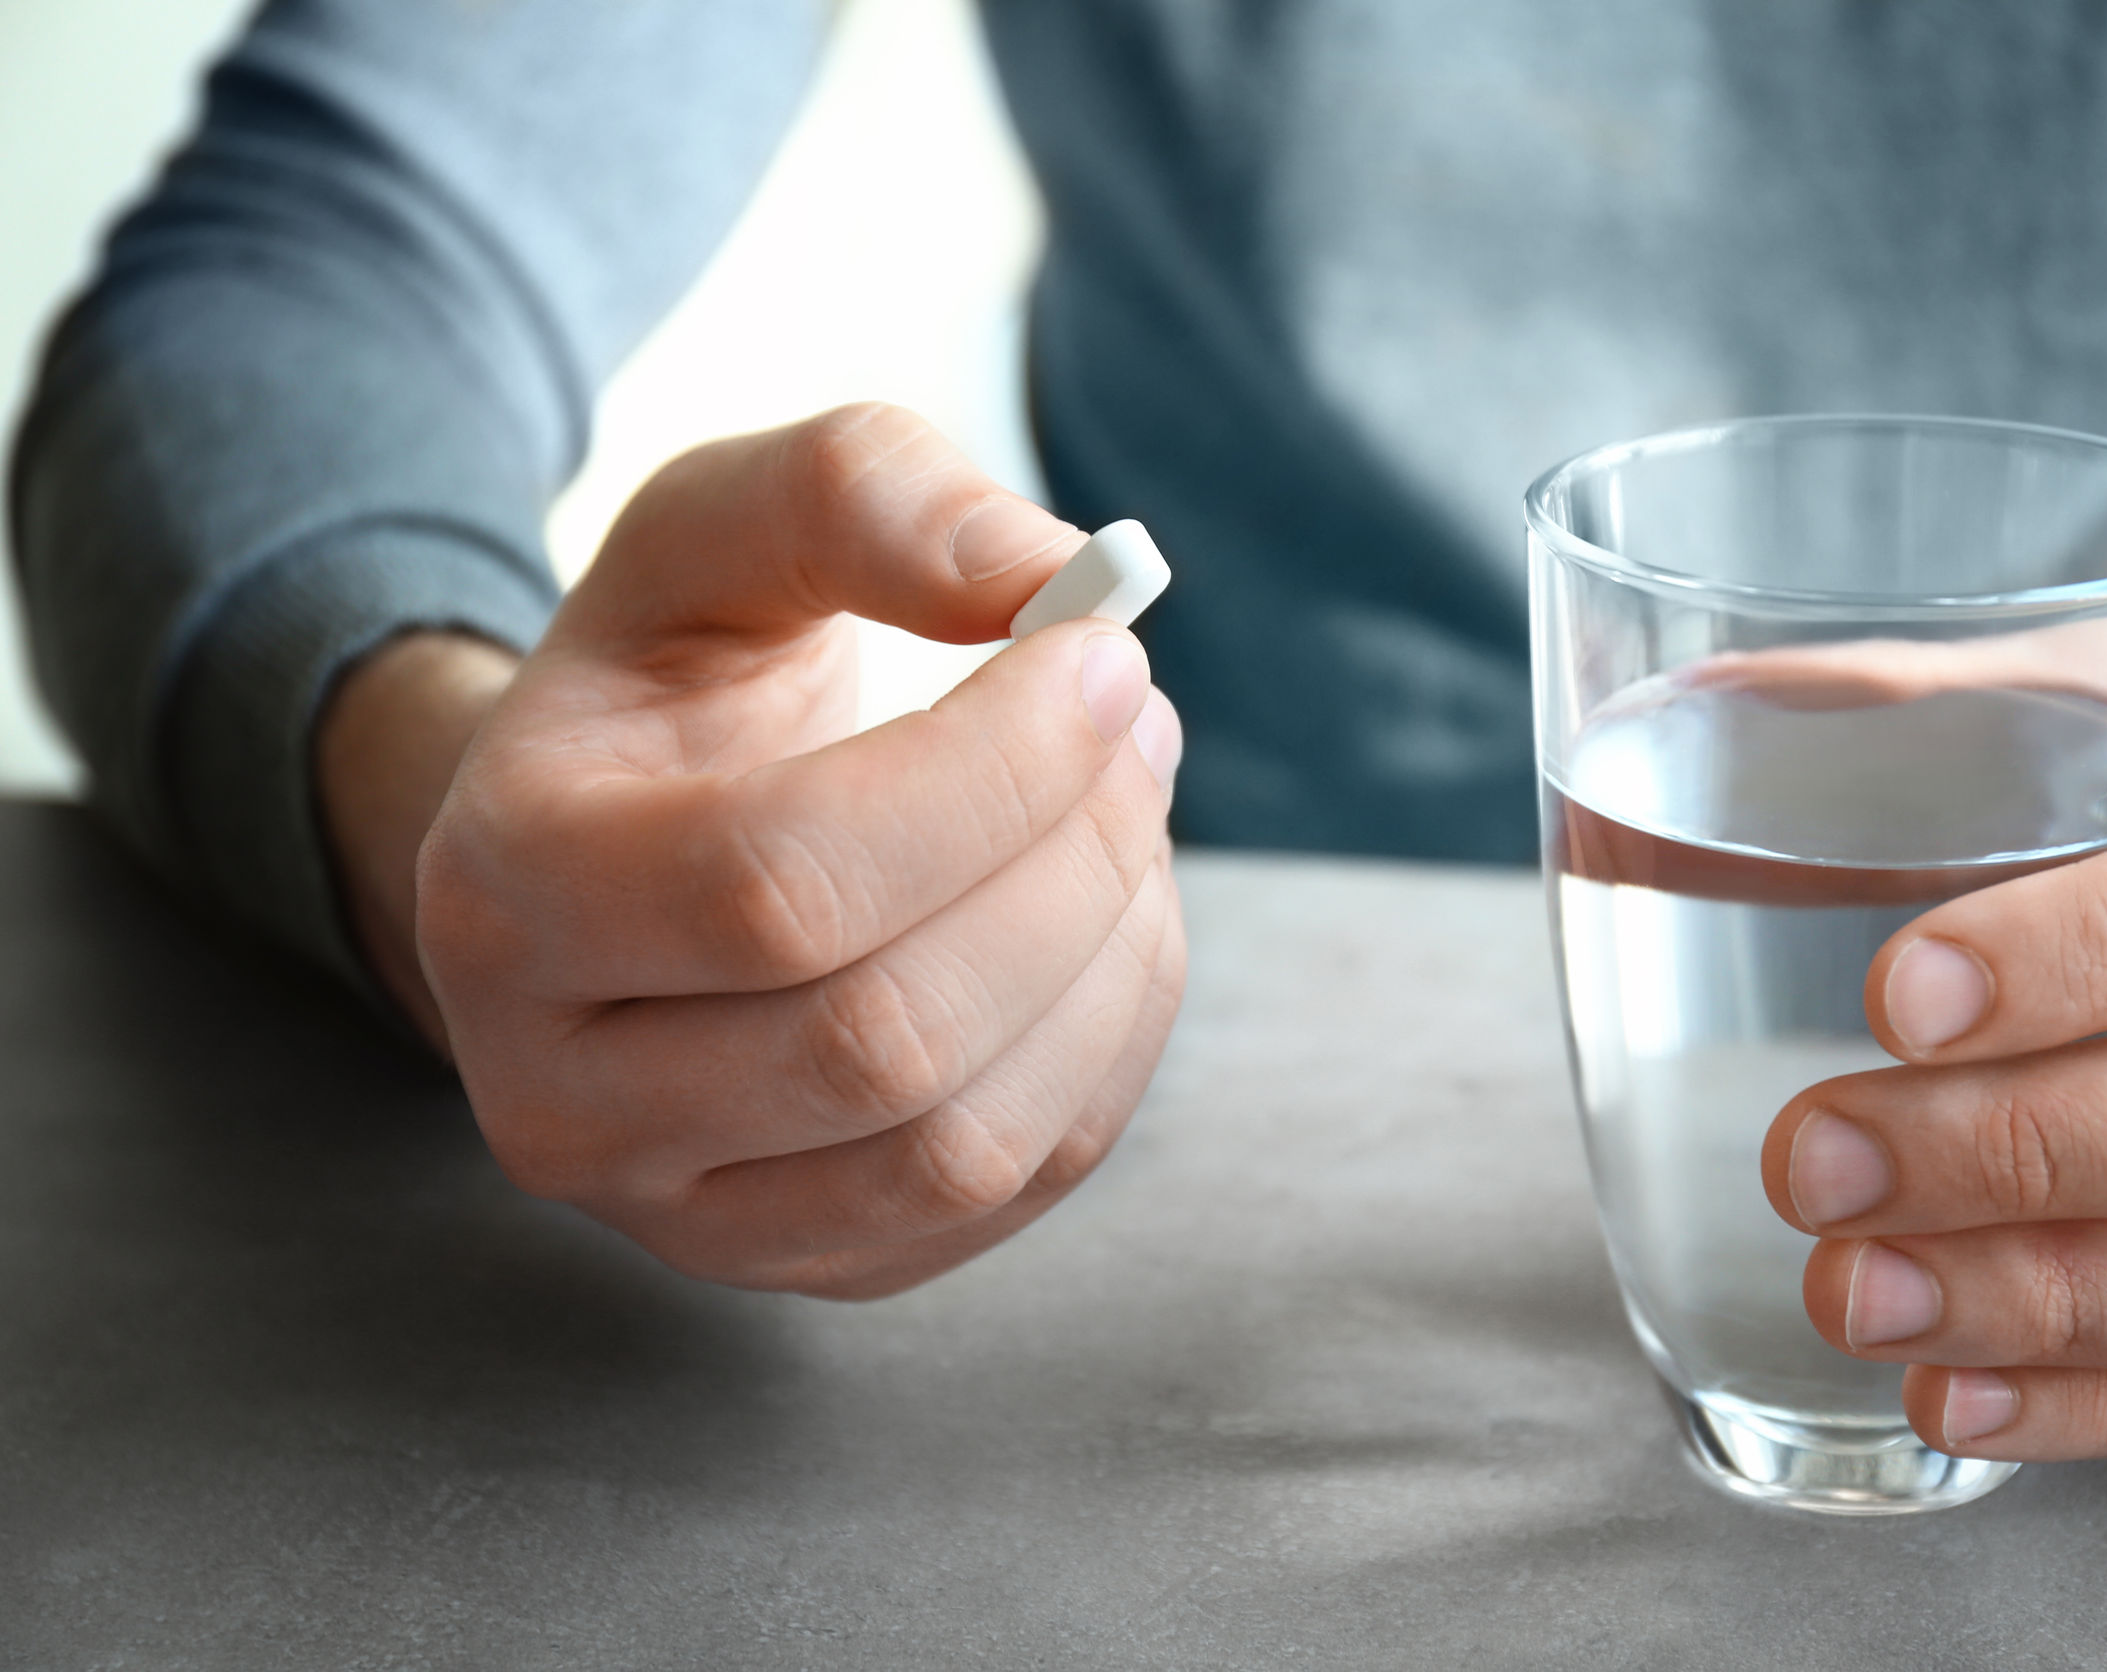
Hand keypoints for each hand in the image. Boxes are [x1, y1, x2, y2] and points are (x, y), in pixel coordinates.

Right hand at [334, 404, 1185, 1297]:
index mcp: (506, 895)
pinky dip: (1112, 1037)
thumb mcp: (715, 531)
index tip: (1103, 655)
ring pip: (964, 1143)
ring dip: (1110, 956)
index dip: (992, 768)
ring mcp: (685, 1214)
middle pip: (883, 1034)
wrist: (608, 862)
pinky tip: (1103, 919)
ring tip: (1126, 812)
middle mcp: (562, 1098)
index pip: (781, 880)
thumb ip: (859, 495)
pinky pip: (1020, 1188)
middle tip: (1138, 728)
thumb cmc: (672, 690)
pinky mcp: (812, 1264)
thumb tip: (1047, 574)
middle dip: (1069, 861)